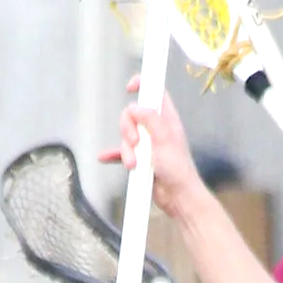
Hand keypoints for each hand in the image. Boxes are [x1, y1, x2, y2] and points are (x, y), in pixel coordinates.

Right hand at [108, 81, 207, 222]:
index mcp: (166, 119)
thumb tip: (135, 107)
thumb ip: (150, 118)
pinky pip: (122, 153)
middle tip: (135, 143)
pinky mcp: (140, 160)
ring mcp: (148, 144)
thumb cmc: (177, 168)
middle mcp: (156, 129)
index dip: (143, 85)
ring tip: (134, 165)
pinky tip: (104, 158)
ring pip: (127, 137)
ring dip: (126, 151)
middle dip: (128, 129)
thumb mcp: (165, 138)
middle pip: (133, 116)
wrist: (178, 197)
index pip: (155, 93)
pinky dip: (114, 155)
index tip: (130, 87)